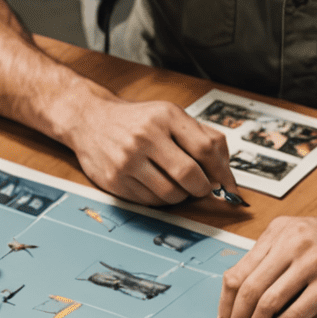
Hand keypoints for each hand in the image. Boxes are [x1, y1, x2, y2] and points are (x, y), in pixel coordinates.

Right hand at [58, 94, 237, 205]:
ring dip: (181, 196)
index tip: (227, 184)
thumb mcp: (169, 115)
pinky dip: (160, 200)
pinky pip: (151, 202)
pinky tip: (156, 186)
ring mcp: (128, 160)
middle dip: (203, 188)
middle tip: (202, 188)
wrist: (89, 120)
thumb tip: (226, 172)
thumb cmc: (136, 121)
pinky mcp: (116, 180)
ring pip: (171, 194)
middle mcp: (146, 136)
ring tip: (176, 185)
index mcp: (165, 116)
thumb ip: (201, 136)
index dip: (222, 172)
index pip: (206, 148)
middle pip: (190, 175)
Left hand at [218, 205, 316, 317]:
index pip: (237, 274)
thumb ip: (267, 262)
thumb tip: (239, 303)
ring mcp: (310, 264)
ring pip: (268, 303)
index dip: (226, 305)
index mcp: (276, 234)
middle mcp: (290, 245)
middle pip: (248, 290)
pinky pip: (295, 313)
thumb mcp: (292, 237)